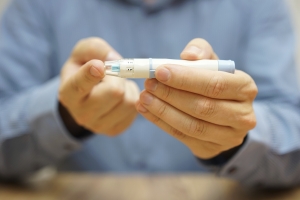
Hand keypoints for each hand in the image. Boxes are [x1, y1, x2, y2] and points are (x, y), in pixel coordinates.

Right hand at [59, 38, 139, 136]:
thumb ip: (95, 49)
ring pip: (128, 101)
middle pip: (114, 92)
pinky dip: (131, 98)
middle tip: (113, 74)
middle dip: (119, 77)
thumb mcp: (83, 52)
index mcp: (68, 93)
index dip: (90, 75)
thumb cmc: (84, 68)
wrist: (86, 95)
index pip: (79, 85)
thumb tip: (114, 60)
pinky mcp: (114, 130)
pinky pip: (134, 110)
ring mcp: (98, 125)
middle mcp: (81, 114)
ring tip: (116, 85)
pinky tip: (120, 97)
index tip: (99, 66)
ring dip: (127, 88)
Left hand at [136, 38, 256, 158]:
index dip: (186, 79)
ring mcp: (229, 137)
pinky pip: (183, 136)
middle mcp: (243, 115)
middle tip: (149, 84)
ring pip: (192, 126)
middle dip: (171, 95)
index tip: (160, 71)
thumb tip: (188, 56)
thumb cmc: (215, 82)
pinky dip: (161, 123)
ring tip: (144, 98)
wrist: (224, 114)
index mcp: (245, 88)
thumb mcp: (212, 63)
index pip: (215, 84)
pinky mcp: (212, 149)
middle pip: (203, 107)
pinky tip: (145, 110)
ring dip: (163, 111)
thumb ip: (202, 52)